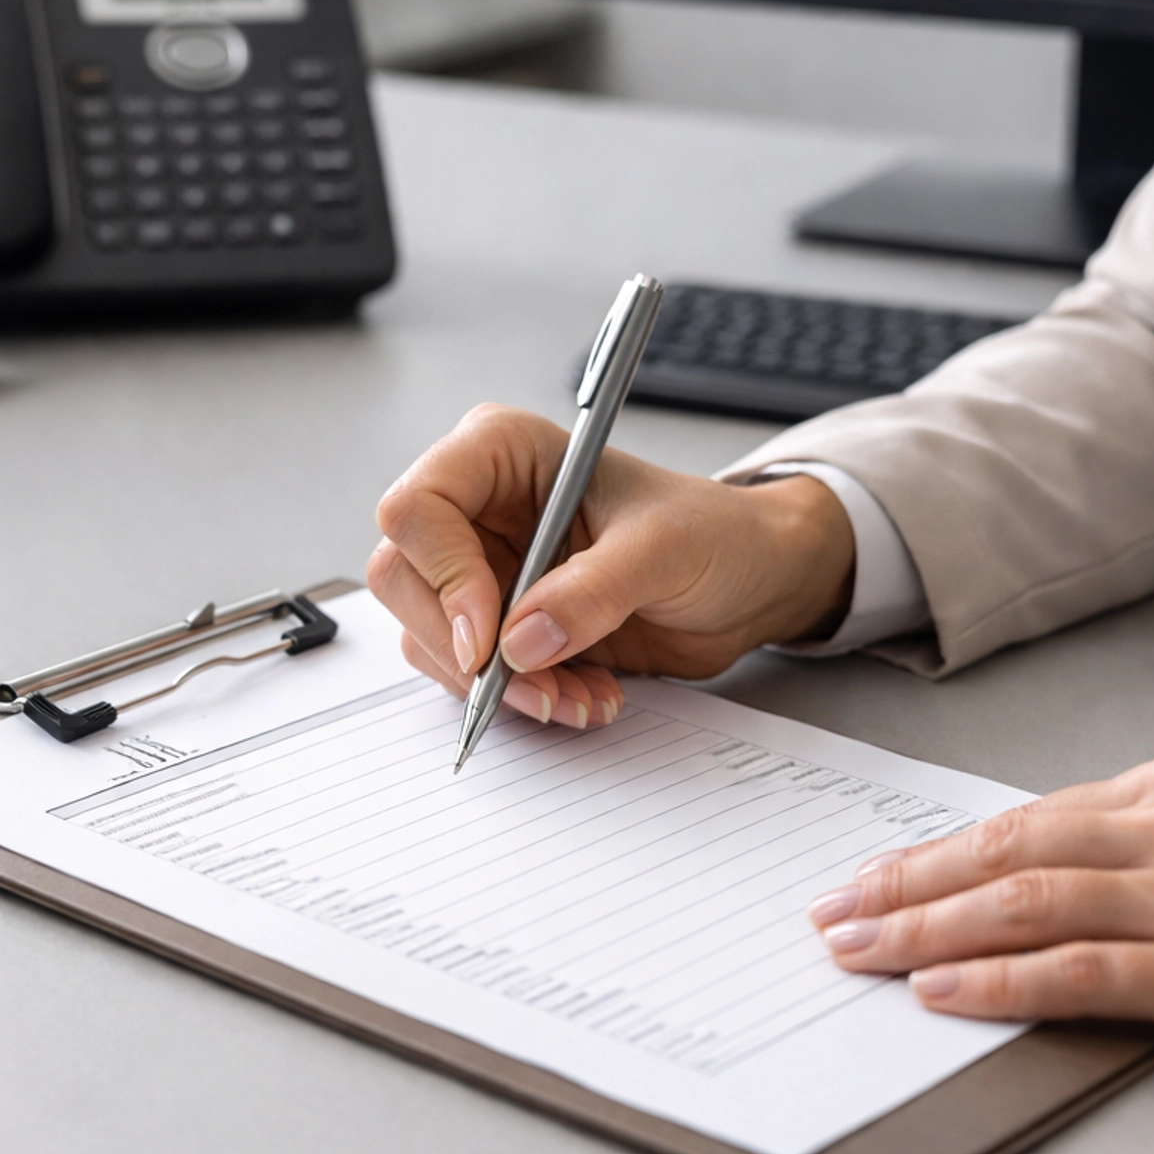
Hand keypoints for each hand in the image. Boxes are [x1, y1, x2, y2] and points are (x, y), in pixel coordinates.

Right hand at [368, 403, 855, 727]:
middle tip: (531, 685)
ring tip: (578, 696)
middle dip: (464, 647)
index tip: (490, 639)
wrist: (750, 583)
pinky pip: (470, 673)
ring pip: (429, 636)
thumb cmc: (715, 534)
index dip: (443, 576)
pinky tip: (581, 696)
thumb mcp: (665, 551)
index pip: (418, 506)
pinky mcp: (500, 624)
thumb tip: (520, 642)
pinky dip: (519, 699)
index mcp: (503, 454)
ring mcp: (484, 568)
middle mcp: (480, 508)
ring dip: (498, 686)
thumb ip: (593, 592)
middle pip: (403, 578)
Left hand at [811, 752, 1153, 1056]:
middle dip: (904, 886)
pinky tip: (943, 991)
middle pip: (1006, 851)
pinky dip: (1002, 981)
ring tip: (860, 952)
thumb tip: (1016, 873)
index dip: (930, 853)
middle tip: (831, 914)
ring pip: (1029, 903)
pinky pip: (1086, 973)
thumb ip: (1131, 846)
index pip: (1019, 817)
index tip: (865, 878)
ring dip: (928, 929)